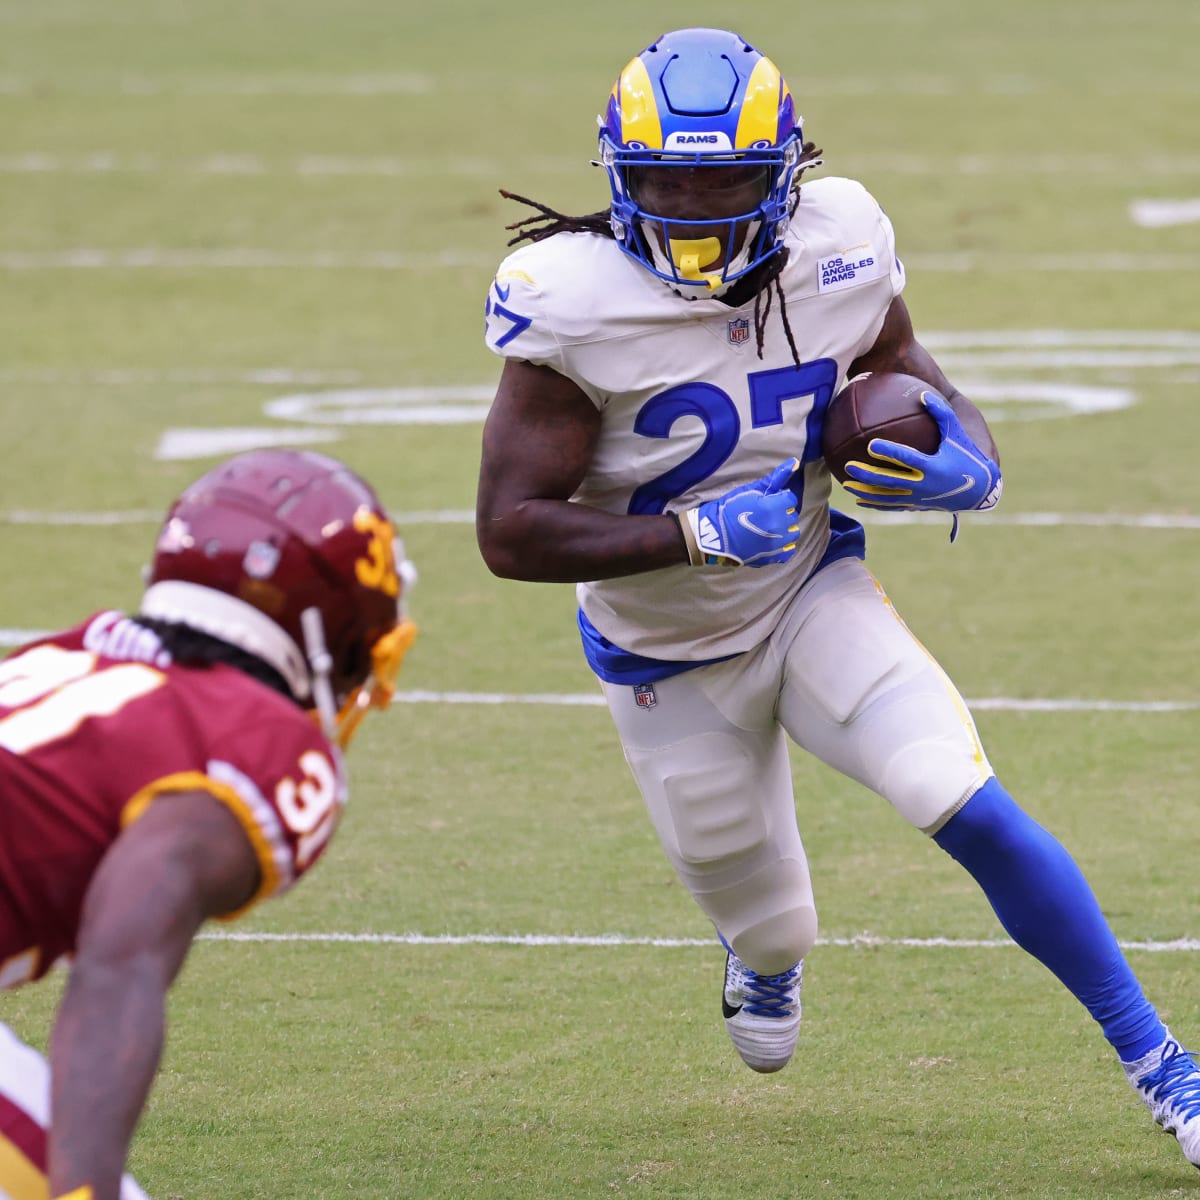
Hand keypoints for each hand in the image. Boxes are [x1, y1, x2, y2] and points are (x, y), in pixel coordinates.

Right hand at [680, 458, 800, 566]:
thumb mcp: (751, 490)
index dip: (778, 498)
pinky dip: (783, 546)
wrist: (714, 535)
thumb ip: (775, 477)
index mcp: (774, 508)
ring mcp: (776, 544)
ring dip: (784, 528)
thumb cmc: (730, 509)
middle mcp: (779, 526)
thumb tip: (795, 462)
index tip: (766, 501)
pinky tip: (772, 541)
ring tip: (768, 527)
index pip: (790, 498)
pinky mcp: (772, 557)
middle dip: (781, 512)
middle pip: (792, 515)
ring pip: (793, 533)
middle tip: (764, 513)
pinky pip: (788, 551)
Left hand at [841, 391, 1001, 512]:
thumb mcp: (956, 433)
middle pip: (890, 480)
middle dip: (868, 474)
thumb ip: (941, 413)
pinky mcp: (917, 506)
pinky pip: (892, 506)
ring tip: (846, 485)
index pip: (906, 458)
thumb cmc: (967, 456)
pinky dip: (875, 503)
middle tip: (849, 466)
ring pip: (887, 497)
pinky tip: (859, 499)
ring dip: (866, 492)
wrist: (979, 490)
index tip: (871, 445)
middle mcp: (923, 485)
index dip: (889, 452)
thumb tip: (923, 393)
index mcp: (932, 466)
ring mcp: (918, 498)